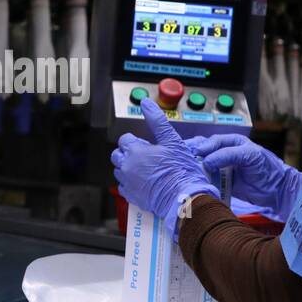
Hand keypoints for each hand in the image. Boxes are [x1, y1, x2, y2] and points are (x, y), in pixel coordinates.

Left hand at [111, 98, 220, 238]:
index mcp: (135, 151)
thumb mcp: (172, 140)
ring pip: (119, 171)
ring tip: (145, 170)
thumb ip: (157, 120)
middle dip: (128, 154)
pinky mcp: (131, 196)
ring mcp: (128, 182)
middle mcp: (127, 166)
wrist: (184, 197)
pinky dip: (130, 184)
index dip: (135, 141)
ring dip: (128, 168)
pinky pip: (123, 187)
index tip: (146, 145)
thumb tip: (145, 103)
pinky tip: (144, 182)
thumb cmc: (180, 170)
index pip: (124, 139)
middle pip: (117, 155)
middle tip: (144, 157)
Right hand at [185, 133, 301, 222]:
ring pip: (203, 164)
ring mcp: (222, 168)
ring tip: (182, 167)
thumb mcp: (250, 156)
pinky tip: (191, 179)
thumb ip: (229, 155)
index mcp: (232, 142)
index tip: (197, 153)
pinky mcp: (221, 182)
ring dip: (193, 165)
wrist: (276, 190)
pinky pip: (207, 178)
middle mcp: (225, 153)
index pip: (214, 141)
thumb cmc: (267, 168)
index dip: (204, 147)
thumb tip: (207, 161)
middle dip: (193, 153)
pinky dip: (199, 178)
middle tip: (182, 157)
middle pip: (204, 150)